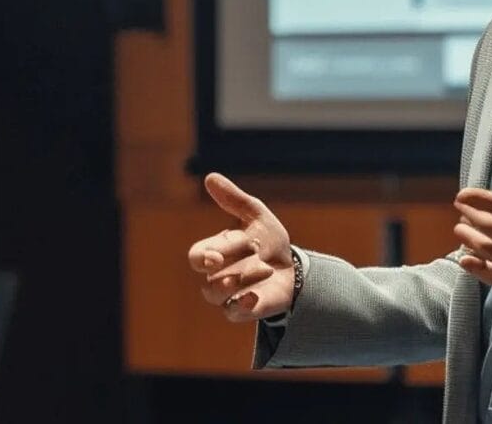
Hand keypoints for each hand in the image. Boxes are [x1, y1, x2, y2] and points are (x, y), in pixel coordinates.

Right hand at [187, 173, 295, 321]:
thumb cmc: (269, 240)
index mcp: (215, 251)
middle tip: (250, 254)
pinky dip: (242, 306)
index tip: (217, 256)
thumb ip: (234, 199)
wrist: (294, 267)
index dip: (204, 257)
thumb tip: (210, 177)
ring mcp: (228, 295)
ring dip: (240, 282)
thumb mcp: (256, 215)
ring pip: (217, 296)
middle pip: (207, 279)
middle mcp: (216, 275)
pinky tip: (254, 297)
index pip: (197, 256)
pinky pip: (232, 314)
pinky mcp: (243, 310)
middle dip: (226, 269)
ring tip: (265, 269)